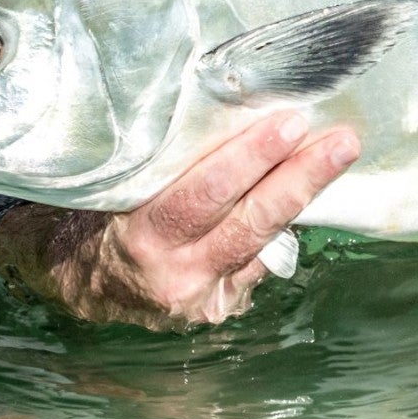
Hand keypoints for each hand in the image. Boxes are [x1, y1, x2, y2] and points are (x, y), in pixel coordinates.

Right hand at [0, 109, 358, 327]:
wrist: (78, 286)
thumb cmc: (96, 218)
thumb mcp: (115, 188)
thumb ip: (161, 165)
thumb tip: (225, 109)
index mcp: (140, 238)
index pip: (204, 195)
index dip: (250, 159)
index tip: (288, 122)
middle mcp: (174, 274)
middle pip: (249, 222)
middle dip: (299, 177)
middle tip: (339, 140)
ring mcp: (201, 298)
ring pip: (263, 241)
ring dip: (304, 195)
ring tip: (340, 154)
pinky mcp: (220, 310)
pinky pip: (259, 261)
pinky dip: (284, 224)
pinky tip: (311, 188)